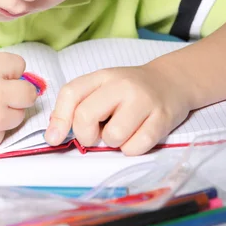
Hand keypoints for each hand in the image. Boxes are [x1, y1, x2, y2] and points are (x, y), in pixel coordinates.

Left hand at [44, 62, 192, 154]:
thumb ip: (77, 106)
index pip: (71, 93)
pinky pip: (135, 147)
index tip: (55, 138)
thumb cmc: (130, 91)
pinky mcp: (162, 119)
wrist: (171, 82)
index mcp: (102, 77)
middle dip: (86, 135)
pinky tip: (137, 135)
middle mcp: (122, 85)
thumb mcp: (103, 88)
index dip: (59, 119)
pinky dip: (132, 149)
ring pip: (112, 136)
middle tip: (96, 134)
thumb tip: (54, 133)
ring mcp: (143, 101)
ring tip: (123, 131)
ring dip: (113, 143)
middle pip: (86, 116)